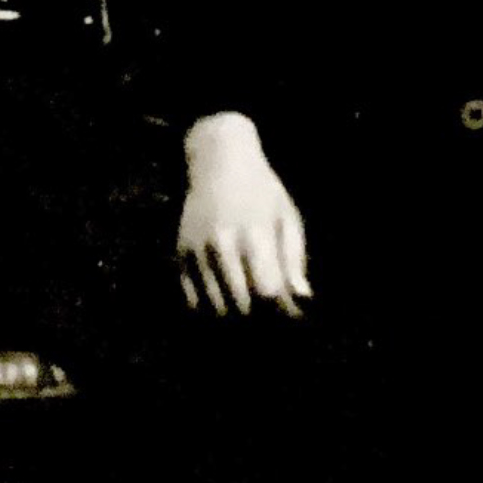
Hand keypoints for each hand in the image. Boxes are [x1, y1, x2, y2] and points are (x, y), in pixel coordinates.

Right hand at [176, 113, 309, 317]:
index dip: (282, 310)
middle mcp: (222, 243)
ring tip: (251, 316)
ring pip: (215, 308)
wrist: (218, 162)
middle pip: (241, 304)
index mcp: (254, 233)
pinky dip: (210, 312)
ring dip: (236, 320)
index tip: (292, 315)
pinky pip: (192, 302)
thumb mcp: (286, 216)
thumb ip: (294, 258)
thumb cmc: (261, 191)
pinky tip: (226, 307)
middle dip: (261, 321)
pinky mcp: (180, 255)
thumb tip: (302, 299)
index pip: (267, 290)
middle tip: (272, 321)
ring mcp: (197, 250)